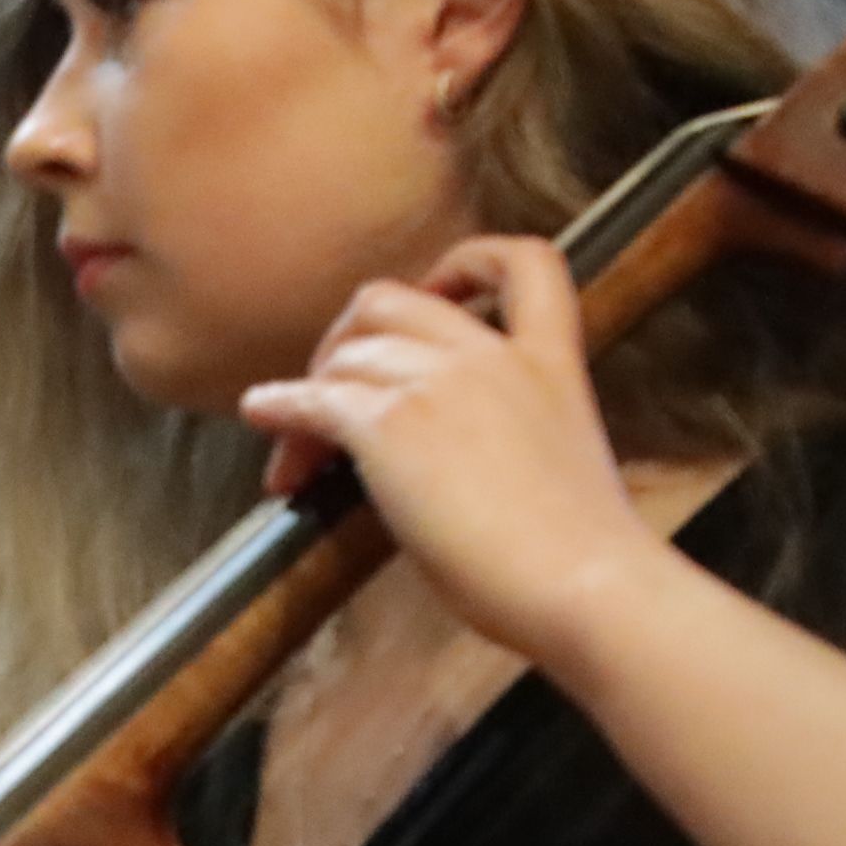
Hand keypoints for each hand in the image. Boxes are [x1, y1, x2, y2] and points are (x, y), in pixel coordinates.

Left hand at [236, 237, 667, 666]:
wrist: (584, 585)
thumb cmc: (578, 556)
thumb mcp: (557, 460)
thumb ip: (506, 430)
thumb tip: (443, 458)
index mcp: (551, 360)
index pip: (526, 260)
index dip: (466, 262)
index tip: (433, 290)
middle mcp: (491, 356)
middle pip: (391, 301)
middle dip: (350, 338)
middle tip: (333, 389)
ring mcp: (439, 384)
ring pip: (346, 356)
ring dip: (311, 395)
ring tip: (298, 451)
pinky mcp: (390, 427)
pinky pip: (312, 401)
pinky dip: (278, 406)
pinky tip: (261, 416)